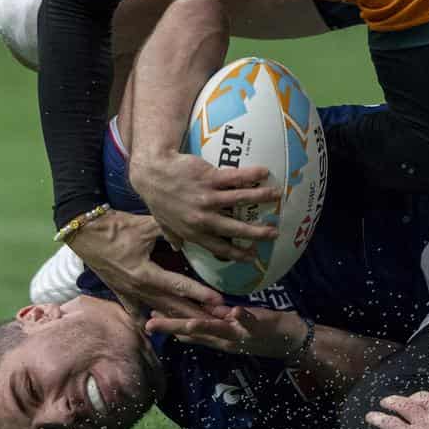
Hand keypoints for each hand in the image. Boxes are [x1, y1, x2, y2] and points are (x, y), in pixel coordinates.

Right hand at [67, 209, 223, 318]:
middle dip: (196, 315)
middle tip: (218, 323)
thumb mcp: (147, 226)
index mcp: (145, 273)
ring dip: (179, 319)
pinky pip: (135, 311)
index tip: (219, 302)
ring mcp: (128, 293)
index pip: (179, 286)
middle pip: (173, 305)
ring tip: (199, 328)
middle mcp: (138, 288)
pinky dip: (145, 320)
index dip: (200, 294)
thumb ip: (171, 231)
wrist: (85, 232)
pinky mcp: (120, 293)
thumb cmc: (117, 227)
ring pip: (158, 310)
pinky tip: (154, 331)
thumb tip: (195, 231)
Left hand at [128, 150, 280, 260]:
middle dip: (257, 233)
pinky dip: (252, 175)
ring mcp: (207, 197)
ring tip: (278, 195)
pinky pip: (236, 177)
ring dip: (261, 197)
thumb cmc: (157, 197)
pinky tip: (265, 172)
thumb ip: (172, 235)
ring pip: (240, 199)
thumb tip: (177, 247)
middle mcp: (203, 218)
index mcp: (193, 232)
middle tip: (275, 233)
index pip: (220, 247)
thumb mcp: (163, 221)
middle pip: (236, 228)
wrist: (151, 172)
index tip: (253, 256)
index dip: (238, 254)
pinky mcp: (210, 178)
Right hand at [145, 305, 306, 358]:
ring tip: (185, 323)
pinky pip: (250, 322)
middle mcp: (225, 338)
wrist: (291, 342)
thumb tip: (184, 324)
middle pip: (196, 332)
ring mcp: (242, 334)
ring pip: (219, 330)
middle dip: (172, 327)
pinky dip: (243, 317)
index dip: (167, 325)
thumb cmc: (259, 331)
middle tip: (150, 324)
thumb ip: (210, 326)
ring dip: (203, 327)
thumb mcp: (231, 329)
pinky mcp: (260, 327)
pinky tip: (234, 310)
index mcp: (217, 336)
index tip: (144, 318)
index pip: (187, 330)